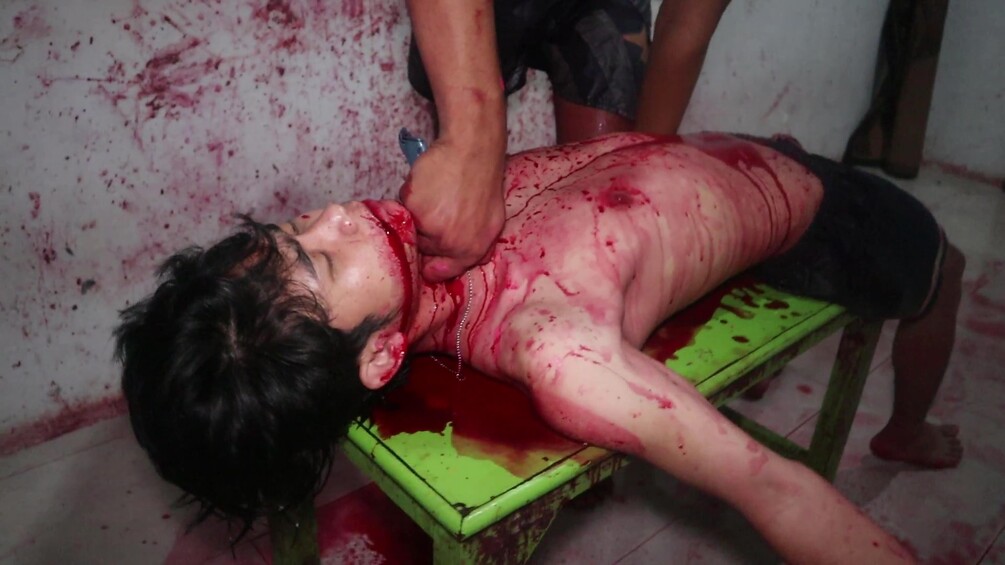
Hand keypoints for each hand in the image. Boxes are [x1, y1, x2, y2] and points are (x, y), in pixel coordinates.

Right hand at [400, 135, 505, 281]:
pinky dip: (409, 198)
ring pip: (411, 230)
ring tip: (433, 196)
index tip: (424, 259)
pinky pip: (403, 210)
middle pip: (422, 250)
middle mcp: (452, 244)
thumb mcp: (493, 222)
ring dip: (416, 216)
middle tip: (437, 210)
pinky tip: (427, 186)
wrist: (473, 150)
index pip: (440, 272)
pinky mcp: (414, 208)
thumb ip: (475, 248)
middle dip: (425, 234)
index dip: (429, 266)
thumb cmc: (483, 181)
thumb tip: (453, 267)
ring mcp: (431, 227)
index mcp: (472, 250)